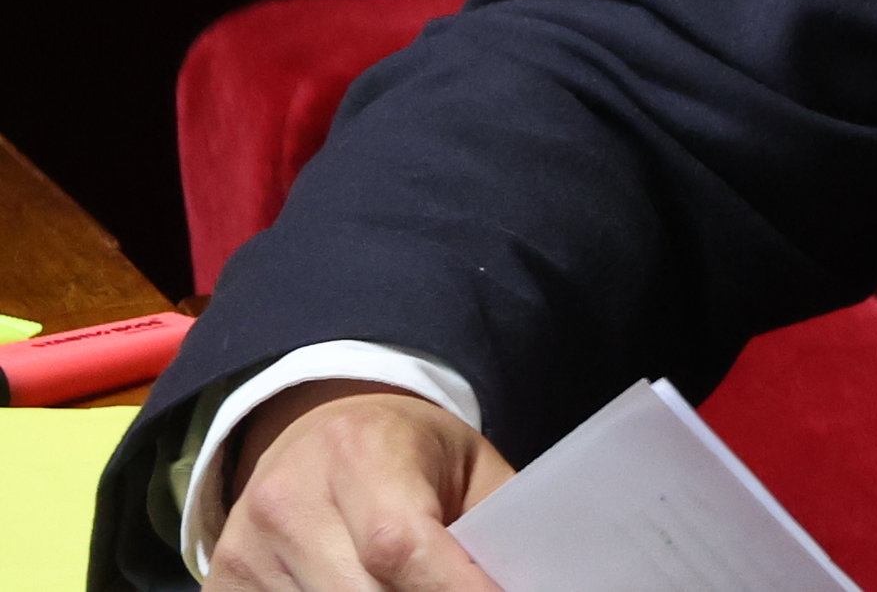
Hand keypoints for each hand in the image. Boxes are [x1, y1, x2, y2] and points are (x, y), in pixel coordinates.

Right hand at [205, 385, 516, 590]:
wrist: (316, 428)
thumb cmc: (409, 452)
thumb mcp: (467, 466)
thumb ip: (492, 526)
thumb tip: (527, 580)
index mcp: (360, 452)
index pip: (401, 546)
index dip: (455, 590)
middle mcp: (288, 502)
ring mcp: (244, 551)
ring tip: (420, 591)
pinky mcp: (222, 587)